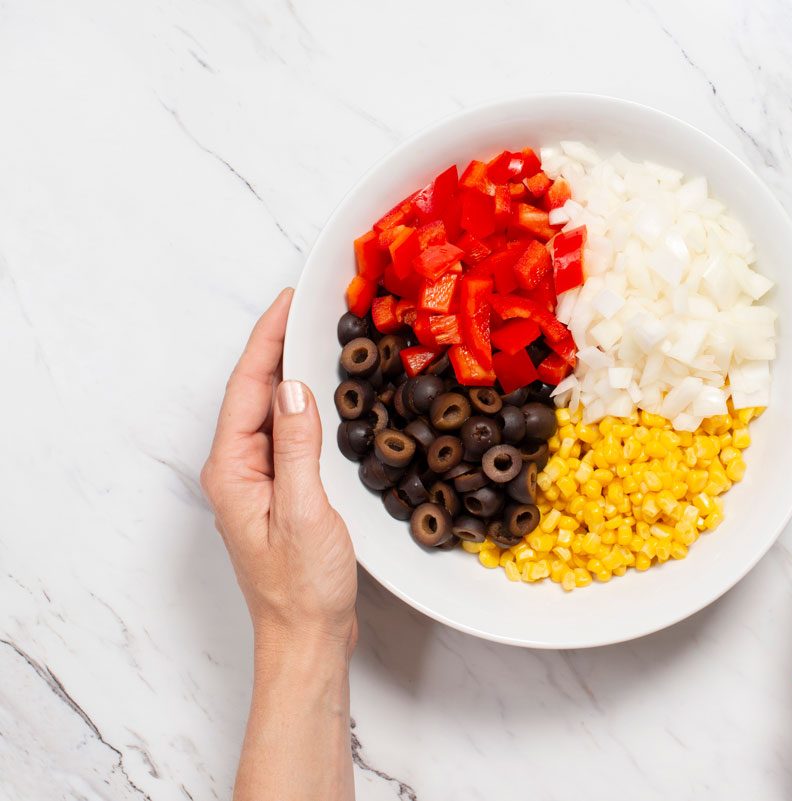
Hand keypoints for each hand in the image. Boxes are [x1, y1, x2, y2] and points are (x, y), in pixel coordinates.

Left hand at [201, 288, 357, 655]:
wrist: (306, 636)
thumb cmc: (301, 586)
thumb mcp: (304, 511)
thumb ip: (297, 447)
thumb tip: (294, 388)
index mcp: (233, 469)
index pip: (248, 387)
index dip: (268, 339)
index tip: (290, 302)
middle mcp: (238, 469)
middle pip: (256, 392)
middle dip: (279, 345)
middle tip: (310, 307)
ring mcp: (258, 480)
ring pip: (273, 411)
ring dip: (293, 372)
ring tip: (319, 337)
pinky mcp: (281, 491)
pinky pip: (289, 434)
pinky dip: (306, 405)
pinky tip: (326, 395)